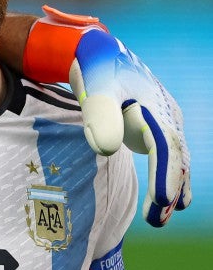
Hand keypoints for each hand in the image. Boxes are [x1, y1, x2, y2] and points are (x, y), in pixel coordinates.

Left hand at [69, 27, 190, 226]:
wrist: (98, 51)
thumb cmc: (95, 70)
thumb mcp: (94, 89)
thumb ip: (99, 116)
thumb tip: (106, 149)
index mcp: (155, 108)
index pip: (166, 148)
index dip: (165, 175)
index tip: (162, 200)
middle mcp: (167, 116)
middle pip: (175, 157)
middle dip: (170, 188)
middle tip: (157, 218)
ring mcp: (164, 120)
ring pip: (175, 158)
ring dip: (172, 186)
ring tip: (163, 215)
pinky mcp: (154, 126)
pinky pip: (167, 155)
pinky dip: (168, 175)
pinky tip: (167, 198)